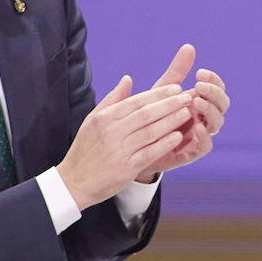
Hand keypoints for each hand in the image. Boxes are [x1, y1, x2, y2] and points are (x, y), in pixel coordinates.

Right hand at [57, 75, 189, 209]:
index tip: (176, 88)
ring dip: (171, 121)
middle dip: (170, 104)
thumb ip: (113, 99)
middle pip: (147, 114)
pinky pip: (150, 153)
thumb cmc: (85, 149)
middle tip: (188, 97)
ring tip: (187, 113)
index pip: (137, 101)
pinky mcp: (126, 168)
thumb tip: (128, 79)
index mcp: (105, 117)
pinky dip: (164, 144)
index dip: (159, 94)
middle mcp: (112, 131)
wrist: (73, 182)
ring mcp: (120, 150)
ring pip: (151, 132)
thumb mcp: (93, 119)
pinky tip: (178, 137)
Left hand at [137, 43, 230, 177]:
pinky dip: (205, 136)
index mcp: (199, 101)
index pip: (217, 89)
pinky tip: (197, 127)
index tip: (200, 72)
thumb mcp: (162, 90)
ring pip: (218, 123)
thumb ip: (177, 71)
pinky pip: (206, 146)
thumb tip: (189, 46)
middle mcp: (203, 117)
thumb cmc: (150, 115)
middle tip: (199, 86)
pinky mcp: (191, 152)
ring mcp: (199, 135)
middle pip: (223, 105)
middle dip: (214, 93)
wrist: (134, 144)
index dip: (214, 80)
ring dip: (210, 110)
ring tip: (196, 101)